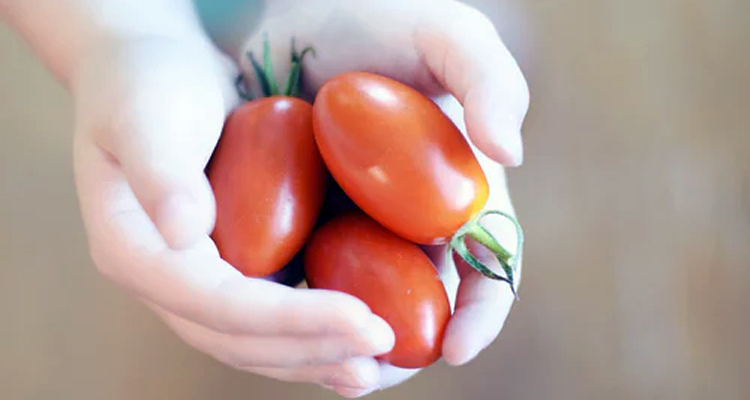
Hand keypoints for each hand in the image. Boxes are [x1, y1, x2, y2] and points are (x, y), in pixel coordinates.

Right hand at [69, 34, 396, 392]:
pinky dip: (309, 333)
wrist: (151, 68)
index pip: (217, 305)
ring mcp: (193, 277)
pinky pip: (267, 313)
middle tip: (380, 352)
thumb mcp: (146, 114)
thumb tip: (185, 232)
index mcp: (133, 251)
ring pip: (253, 340)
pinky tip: (351, 340)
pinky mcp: (226, 264)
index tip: (362, 319)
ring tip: (373, 368)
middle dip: (312, 349)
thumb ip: (161, 171)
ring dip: (314, 356)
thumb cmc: (147, 81)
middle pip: (237, 338)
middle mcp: (163, 278)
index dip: (290, 321)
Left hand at [237, 0, 528, 395]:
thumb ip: (489, 77)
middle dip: (403, 348)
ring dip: (344, 346)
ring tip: (327, 363)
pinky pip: (298, 286)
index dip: (483, 312)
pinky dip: (294, 313)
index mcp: (457, 192)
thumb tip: (510, 152)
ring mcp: (352, 230)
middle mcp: (408, 222)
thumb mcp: (440, 34)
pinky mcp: (294, 230)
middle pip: (422, 306)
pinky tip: (274, 322)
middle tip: (375, 368)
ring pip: (358, 310)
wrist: (281, 14)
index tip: (458, 346)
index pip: (488, 266)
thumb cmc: (366, 17)